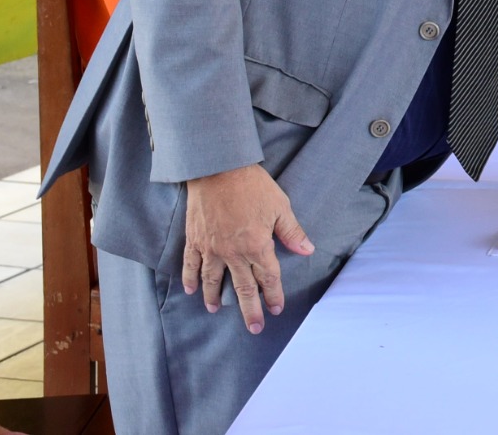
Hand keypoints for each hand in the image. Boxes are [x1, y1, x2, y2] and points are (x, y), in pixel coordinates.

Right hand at [182, 164, 313, 334]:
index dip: (273, 295)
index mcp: (257, 246)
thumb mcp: (280, 207)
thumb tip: (307, 250)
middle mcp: (233, 253)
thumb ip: (292, 232)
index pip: (268, 278)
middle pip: (242, 287)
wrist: (218, 169)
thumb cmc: (253, 186)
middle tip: (254, 327)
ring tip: (215, 310)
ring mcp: (211, 248)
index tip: (276, 309)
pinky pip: (191, 265)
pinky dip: (190, 279)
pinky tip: (190, 291)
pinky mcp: (195, 240)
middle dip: (249, 309)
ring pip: (213, 280)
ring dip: (214, 297)